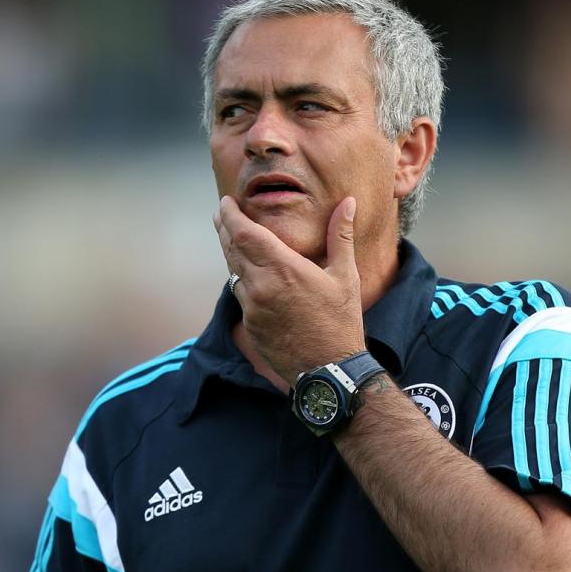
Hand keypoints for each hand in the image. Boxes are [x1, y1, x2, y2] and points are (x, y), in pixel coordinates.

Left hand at [213, 195, 365, 384]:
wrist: (329, 369)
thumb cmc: (341, 321)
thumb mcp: (346, 276)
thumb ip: (341, 235)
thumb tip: (348, 202)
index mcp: (284, 269)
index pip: (244, 233)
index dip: (230, 215)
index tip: (226, 202)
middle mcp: (261, 286)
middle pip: (231, 249)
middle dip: (224, 228)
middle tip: (222, 213)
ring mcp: (252, 308)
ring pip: (233, 272)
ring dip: (231, 253)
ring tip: (232, 237)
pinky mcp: (250, 325)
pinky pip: (240, 295)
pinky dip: (241, 279)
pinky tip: (248, 273)